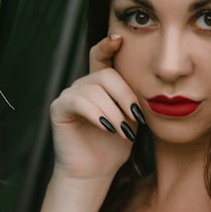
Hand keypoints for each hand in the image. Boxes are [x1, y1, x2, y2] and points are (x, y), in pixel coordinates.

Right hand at [50, 35, 142, 181]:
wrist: (95, 172)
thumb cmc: (114, 146)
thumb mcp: (131, 119)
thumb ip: (134, 99)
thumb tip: (151, 83)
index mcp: (100, 84)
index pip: (102, 57)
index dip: (109, 45)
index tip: (120, 38)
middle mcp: (83, 85)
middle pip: (105, 74)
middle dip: (125, 95)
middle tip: (136, 117)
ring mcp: (69, 95)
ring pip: (94, 89)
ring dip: (113, 111)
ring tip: (123, 131)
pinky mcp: (59, 108)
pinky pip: (79, 101)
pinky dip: (96, 114)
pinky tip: (107, 128)